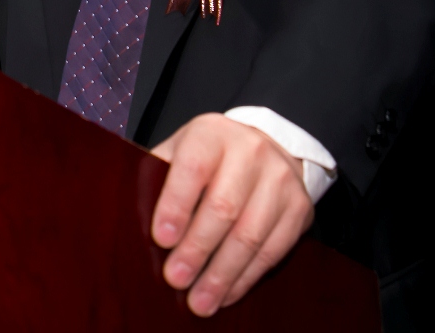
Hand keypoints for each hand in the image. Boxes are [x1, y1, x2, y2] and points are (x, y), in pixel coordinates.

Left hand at [149, 113, 314, 315]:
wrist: (266, 145)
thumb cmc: (209, 155)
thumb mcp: (180, 150)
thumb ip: (158, 176)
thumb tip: (134, 222)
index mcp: (211, 134)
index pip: (193, 168)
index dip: (176, 205)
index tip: (162, 239)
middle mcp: (251, 152)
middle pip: (224, 207)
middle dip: (197, 249)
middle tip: (176, 279)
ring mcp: (280, 180)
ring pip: (250, 235)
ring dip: (222, 274)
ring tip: (200, 300)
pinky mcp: (300, 208)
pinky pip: (273, 250)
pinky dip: (246, 277)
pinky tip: (226, 293)